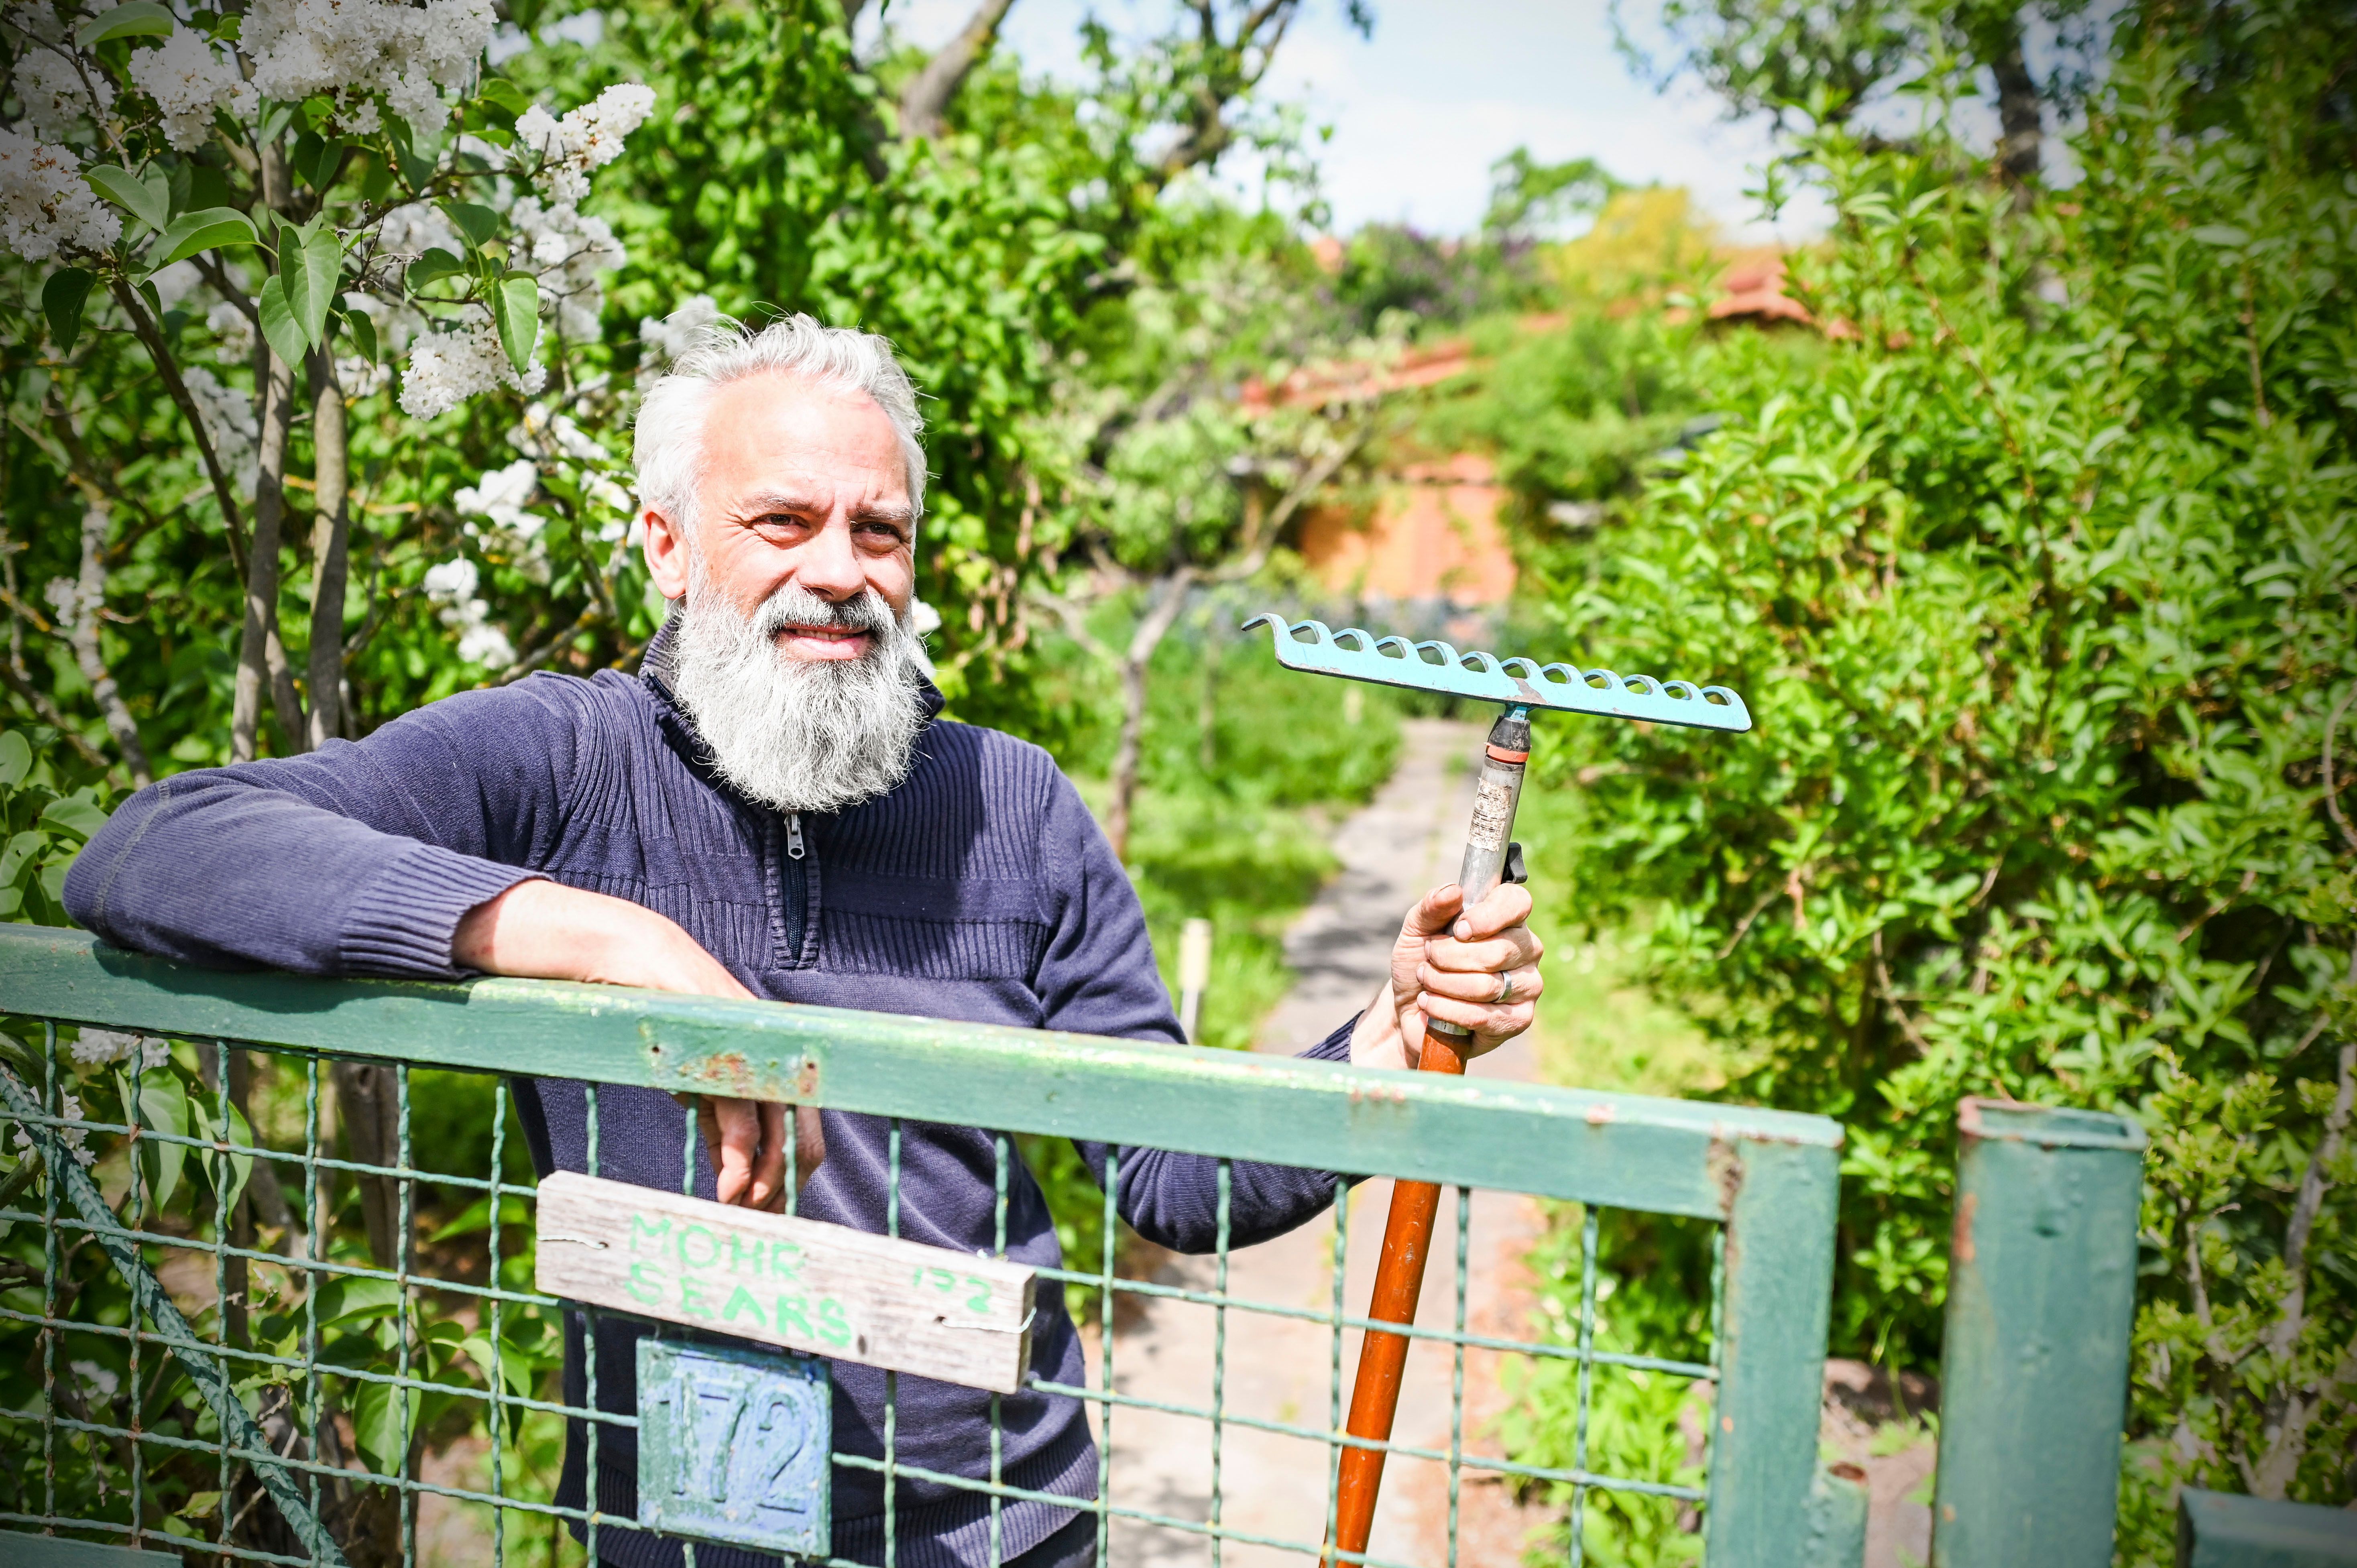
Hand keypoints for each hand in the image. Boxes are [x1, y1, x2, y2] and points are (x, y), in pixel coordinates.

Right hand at [453, 879, 825, 1209]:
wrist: (635, 960)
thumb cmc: (666, 1025)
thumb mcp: (699, 1081)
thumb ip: (722, 1119)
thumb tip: (736, 1178)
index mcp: (775, 1063)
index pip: (805, 1128)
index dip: (794, 1172)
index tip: (770, 1212)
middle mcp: (775, 1056)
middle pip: (805, 1135)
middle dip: (786, 1185)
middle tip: (759, 1222)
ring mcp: (752, 1051)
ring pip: (779, 1131)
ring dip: (765, 1183)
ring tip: (741, 1212)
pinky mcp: (725, 1049)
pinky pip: (741, 1114)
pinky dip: (739, 1160)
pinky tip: (728, 1190)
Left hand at [1349, 881, 1543, 1070]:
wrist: (1409, 1008)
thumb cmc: (1420, 962)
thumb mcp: (1416, 930)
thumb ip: (1432, 907)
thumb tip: (1453, 891)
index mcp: (1507, 918)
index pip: (1517, 902)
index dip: (1488, 916)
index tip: (1458, 930)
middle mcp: (1526, 949)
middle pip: (1498, 950)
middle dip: (1449, 957)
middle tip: (1428, 959)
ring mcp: (1527, 985)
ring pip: (1487, 985)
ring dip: (1443, 983)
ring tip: (1426, 982)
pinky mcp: (1519, 1019)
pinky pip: (1484, 1016)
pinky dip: (1447, 1009)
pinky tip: (1430, 1004)